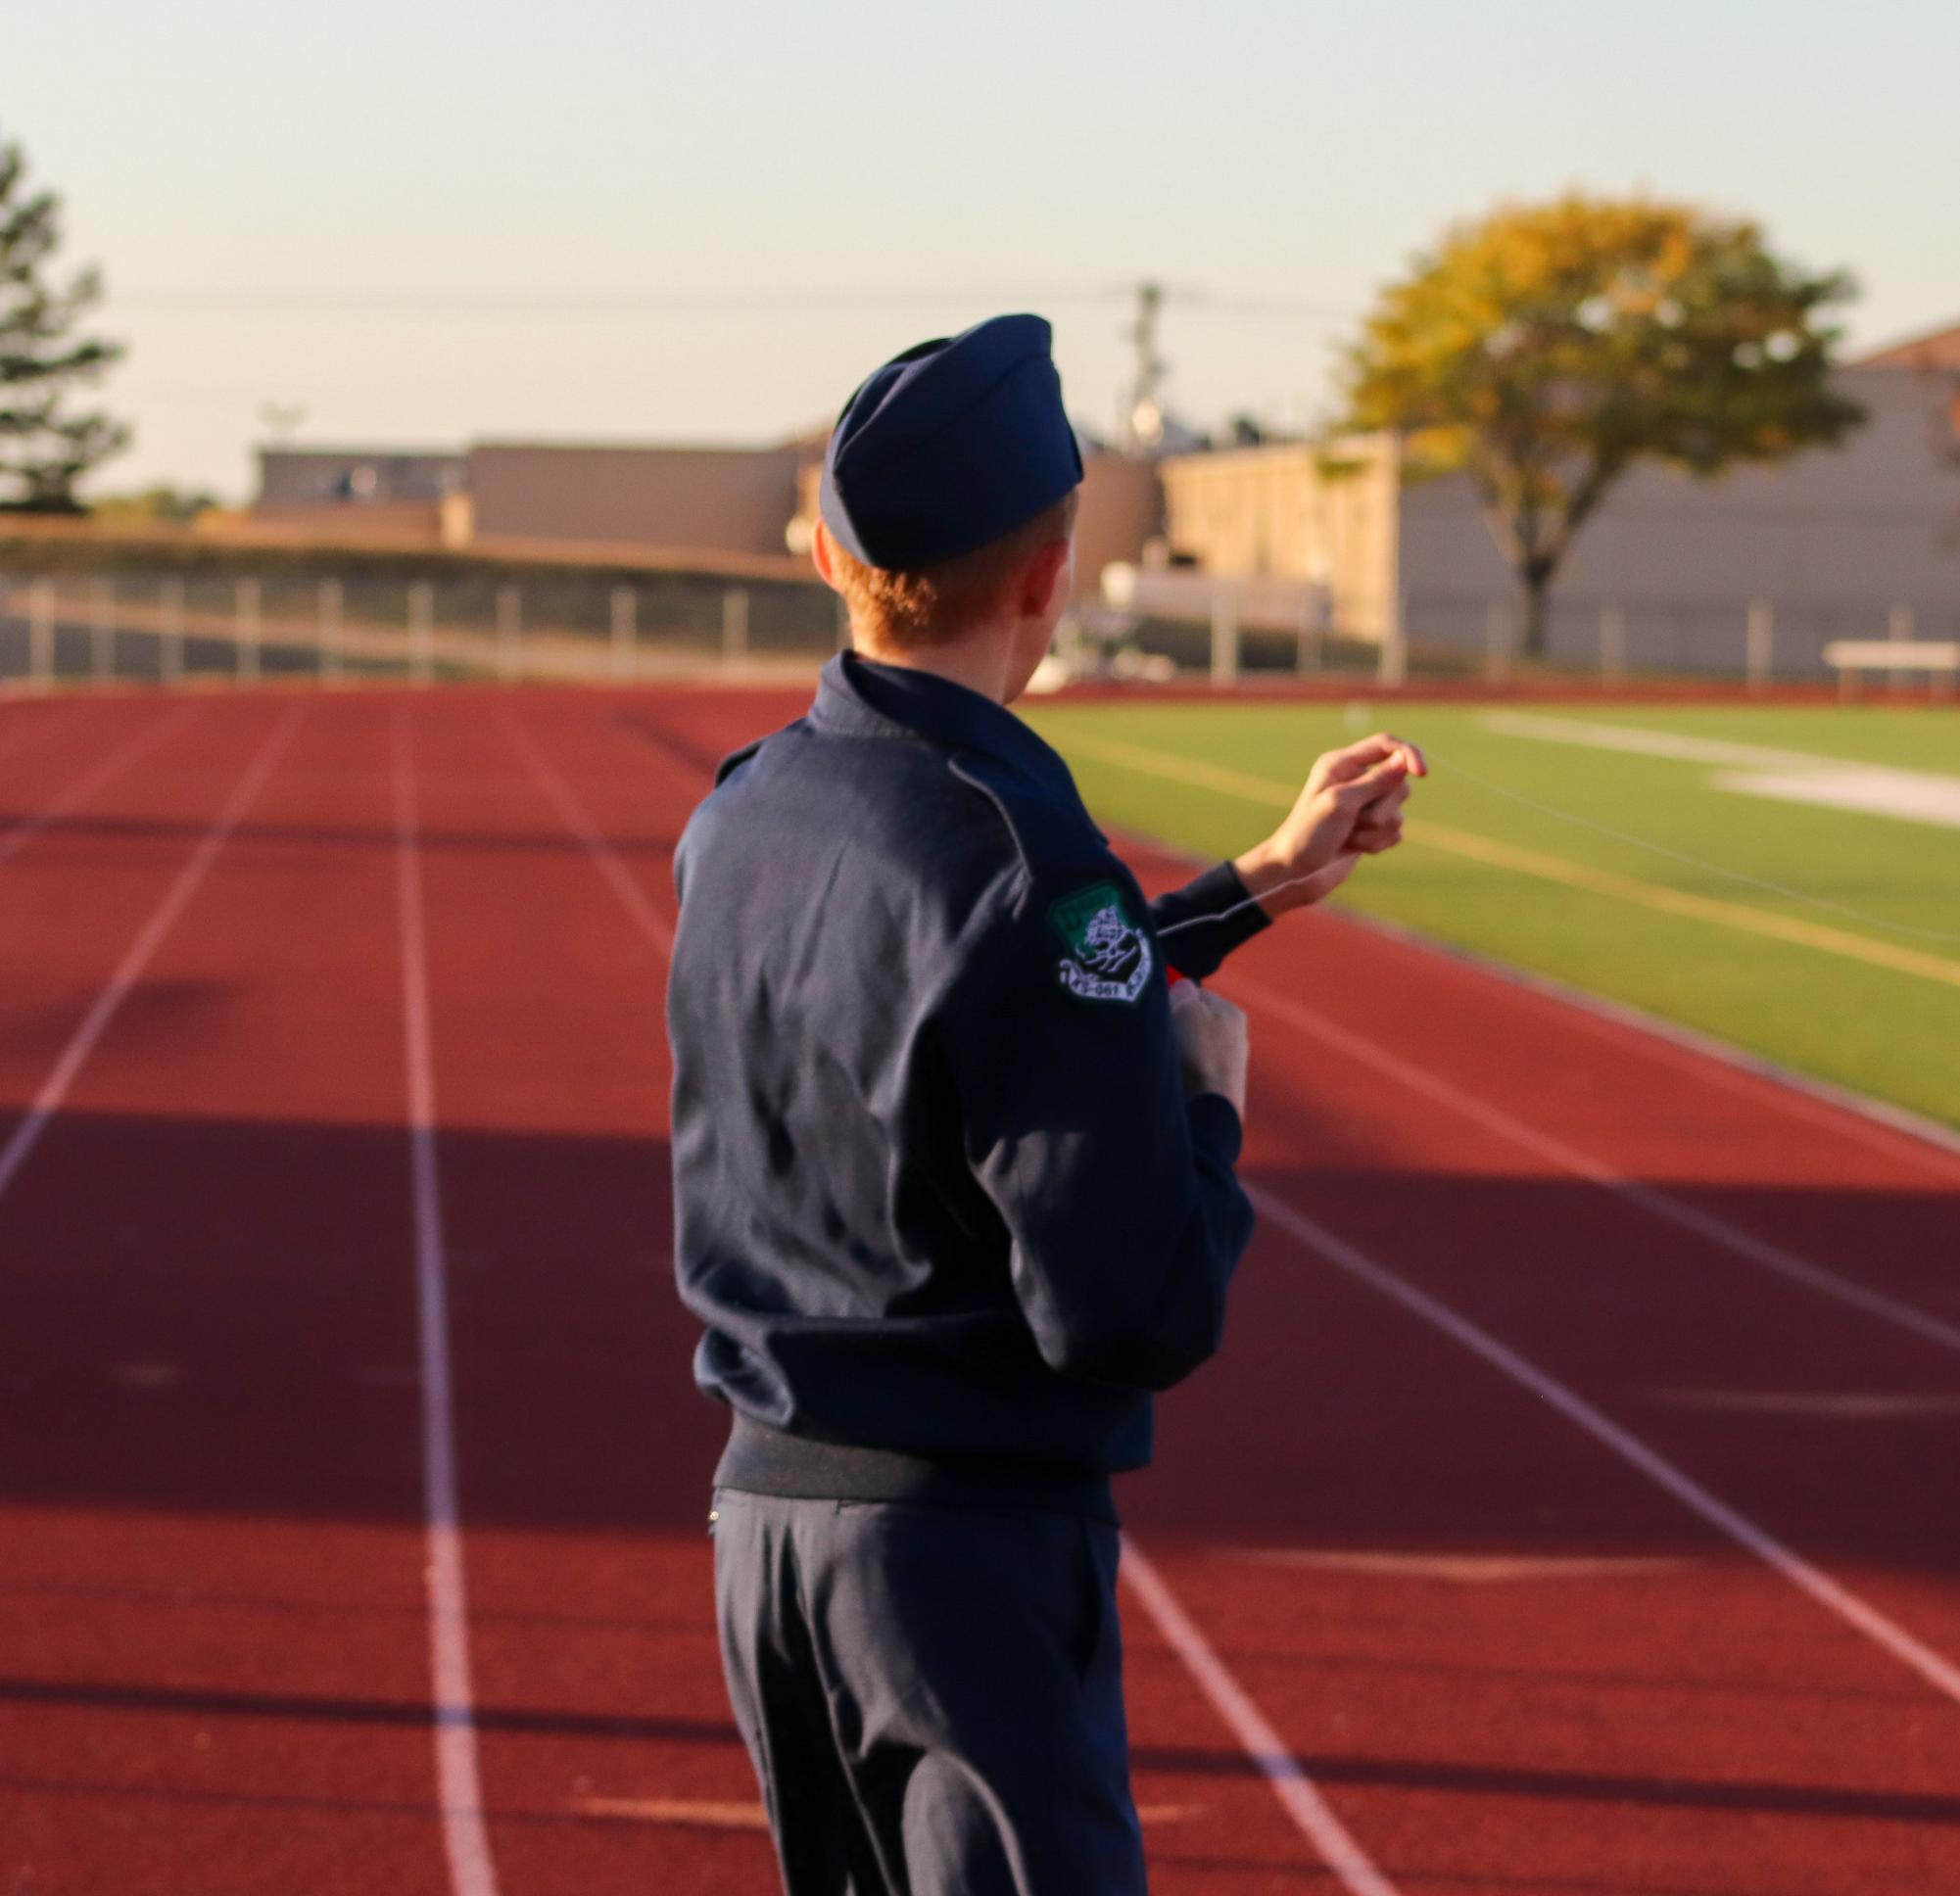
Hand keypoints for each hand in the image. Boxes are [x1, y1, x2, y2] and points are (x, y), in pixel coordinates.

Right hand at [1169, 981, 1248, 1118]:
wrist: (1209, 1108)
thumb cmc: (1198, 1053)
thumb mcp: (1186, 1010)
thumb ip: (1183, 991)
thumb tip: (1182, 987)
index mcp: (1232, 1012)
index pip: (1196, 994)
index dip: (1174, 1001)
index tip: (1163, 1015)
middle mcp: (1237, 1037)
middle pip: (1193, 1022)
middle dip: (1176, 1028)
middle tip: (1164, 1039)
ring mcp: (1231, 1065)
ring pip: (1193, 1048)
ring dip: (1178, 1053)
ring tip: (1171, 1064)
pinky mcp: (1220, 1089)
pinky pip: (1194, 1071)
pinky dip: (1183, 1074)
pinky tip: (1177, 1081)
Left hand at [1234, 732, 1425, 915]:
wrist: (1294, 873)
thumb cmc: (1308, 834)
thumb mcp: (1341, 802)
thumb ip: (1375, 781)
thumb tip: (1404, 760)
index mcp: (1342, 764)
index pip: (1387, 744)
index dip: (1409, 754)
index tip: (1422, 773)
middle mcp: (1354, 781)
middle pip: (1399, 781)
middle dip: (1384, 807)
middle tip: (1355, 822)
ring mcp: (1364, 806)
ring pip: (1399, 811)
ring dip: (1377, 830)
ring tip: (1349, 838)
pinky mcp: (1370, 829)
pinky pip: (1396, 832)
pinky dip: (1379, 843)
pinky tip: (1355, 848)